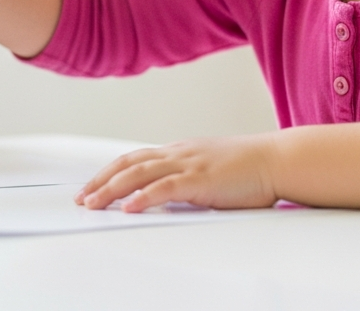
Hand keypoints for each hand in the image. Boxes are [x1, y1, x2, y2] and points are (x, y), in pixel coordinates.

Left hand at [76, 135, 280, 211]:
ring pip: (139, 173)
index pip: (134, 159)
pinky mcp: (201, 179)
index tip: (92, 187)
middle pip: (128, 164)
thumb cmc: (248, 168)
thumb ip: (186, 179)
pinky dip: (144, 196)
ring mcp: (188, 164)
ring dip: (112, 189)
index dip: (110, 172)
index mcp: (178, 151)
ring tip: (94, 203)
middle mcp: (178, 154)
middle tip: (81, 198)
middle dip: (101, 181)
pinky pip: (166, 187)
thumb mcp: (208, 169)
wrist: (278, 159)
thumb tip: (165, 196)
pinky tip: (128, 206)